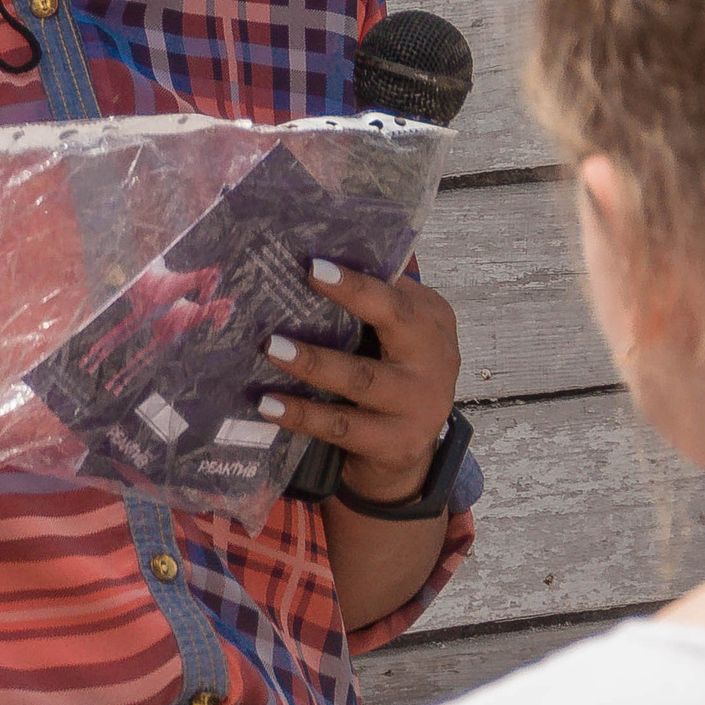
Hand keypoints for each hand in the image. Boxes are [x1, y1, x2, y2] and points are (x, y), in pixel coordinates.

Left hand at [260, 262, 461, 506]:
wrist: (406, 452)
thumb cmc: (387, 375)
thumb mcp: (390, 336)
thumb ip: (369, 299)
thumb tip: (319, 251)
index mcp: (430, 320)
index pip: (395, 289)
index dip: (358, 276)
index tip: (316, 263)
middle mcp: (435, 357)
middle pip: (395, 319)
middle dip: (354, 296)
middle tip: (305, 279)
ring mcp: (419, 404)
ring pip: (361, 378)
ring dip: (313, 363)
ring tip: (272, 348)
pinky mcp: (396, 443)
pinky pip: (342, 426)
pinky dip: (303, 415)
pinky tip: (269, 404)